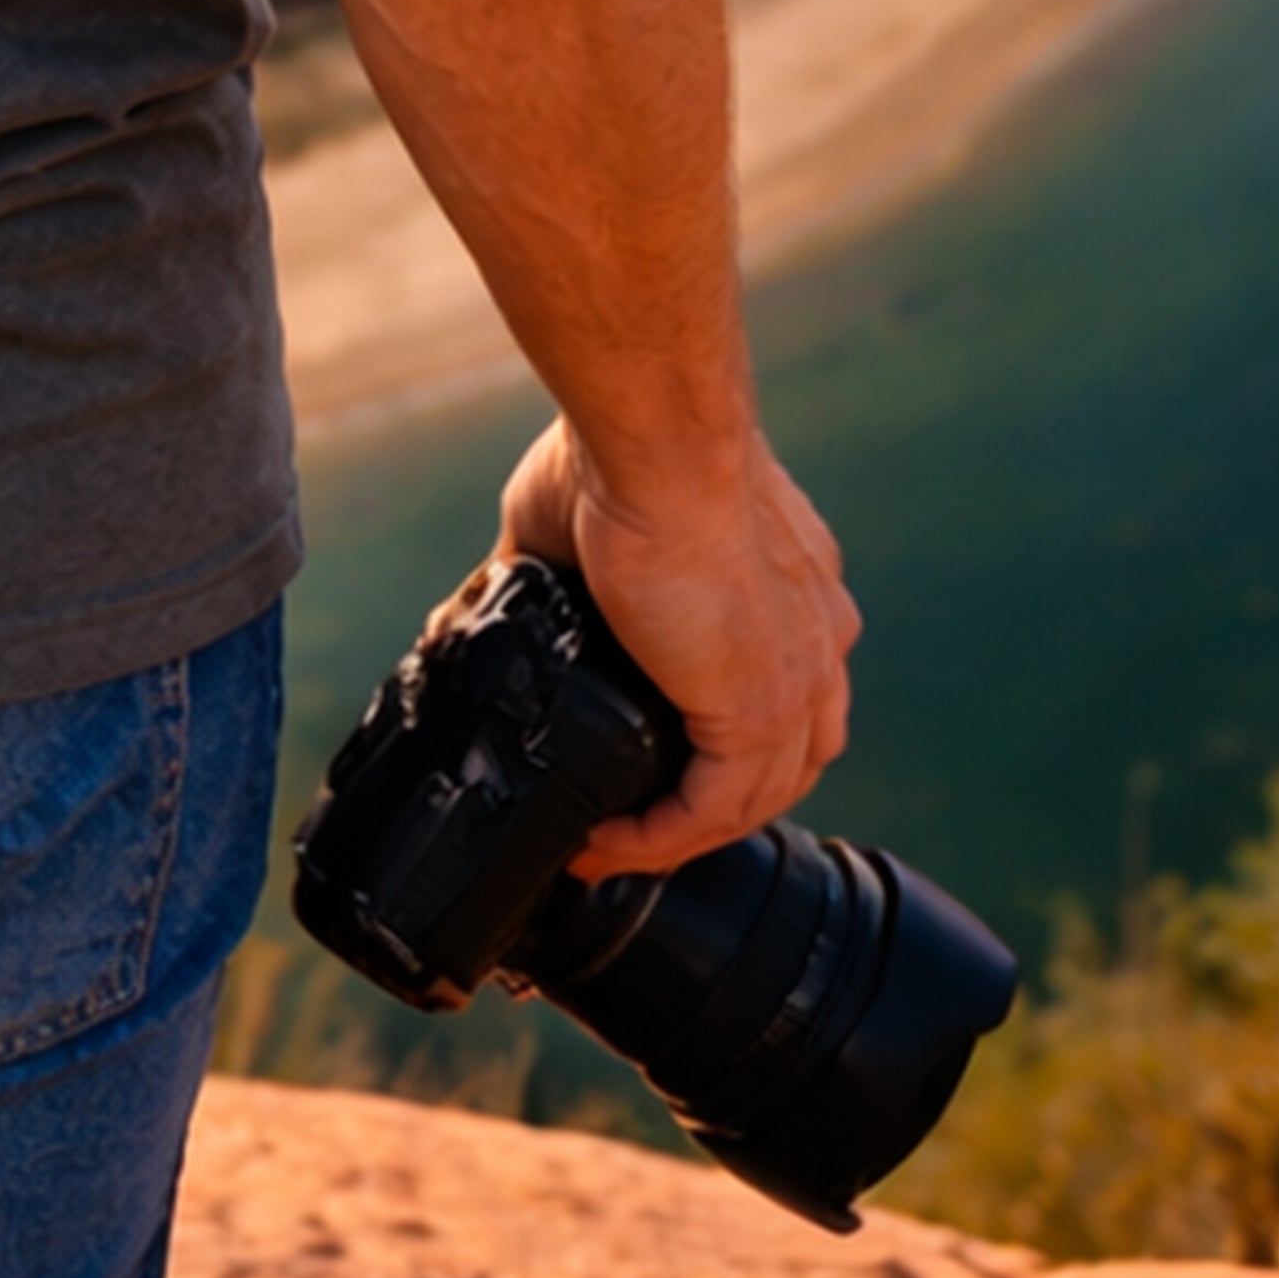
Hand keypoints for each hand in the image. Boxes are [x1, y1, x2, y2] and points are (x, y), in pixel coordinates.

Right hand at [497, 409, 856, 876]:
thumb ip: (536, 579)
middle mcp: (817, 638)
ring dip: (680, 830)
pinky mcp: (758, 711)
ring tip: (606, 841)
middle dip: (710, 795)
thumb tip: (461, 618)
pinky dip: (660, 837)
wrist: (654, 435)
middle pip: (784, 754)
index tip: (654, 760)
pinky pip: (713, 812)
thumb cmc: (615, 451)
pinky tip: (606, 841)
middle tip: (633, 814)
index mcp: (795, 586)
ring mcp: (798, 680)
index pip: (784, 688)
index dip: (724, 735)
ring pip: (753, 795)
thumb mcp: (573, 525)